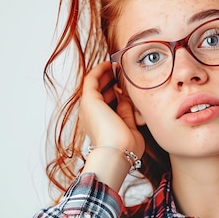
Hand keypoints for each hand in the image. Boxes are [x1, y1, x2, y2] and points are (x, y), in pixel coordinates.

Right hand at [78, 61, 144, 188]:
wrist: (117, 153)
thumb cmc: (126, 147)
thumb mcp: (129, 126)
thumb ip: (126, 112)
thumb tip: (125, 99)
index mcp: (100, 122)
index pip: (106, 102)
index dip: (115, 89)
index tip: (126, 81)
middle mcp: (91, 114)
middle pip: (99, 91)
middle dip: (110, 79)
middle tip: (122, 69)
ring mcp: (88, 107)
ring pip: (95, 84)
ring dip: (105, 73)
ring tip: (117, 64)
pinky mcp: (89, 100)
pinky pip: (92, 79)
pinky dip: (100, 70)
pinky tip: (110, 64)